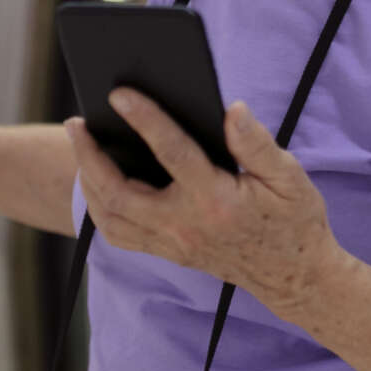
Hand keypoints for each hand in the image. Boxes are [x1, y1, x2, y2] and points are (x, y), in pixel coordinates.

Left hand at [64, 92, 347, 316]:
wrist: (293, 277)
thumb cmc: (293, 221)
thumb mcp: (289, 177)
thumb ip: (257, 144)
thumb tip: (232, 110)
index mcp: (214, 200)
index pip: (171, 152)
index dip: (144, 118)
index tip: (120, 93)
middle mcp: (185, 225)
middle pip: (118, 191)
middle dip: (89, 155)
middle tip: (77, 122)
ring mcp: (172, 243)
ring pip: (110, 217)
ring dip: (87, 181)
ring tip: (81, 147)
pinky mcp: (169, 252)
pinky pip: (119, 234)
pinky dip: (100, 209)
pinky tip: (98, 184)